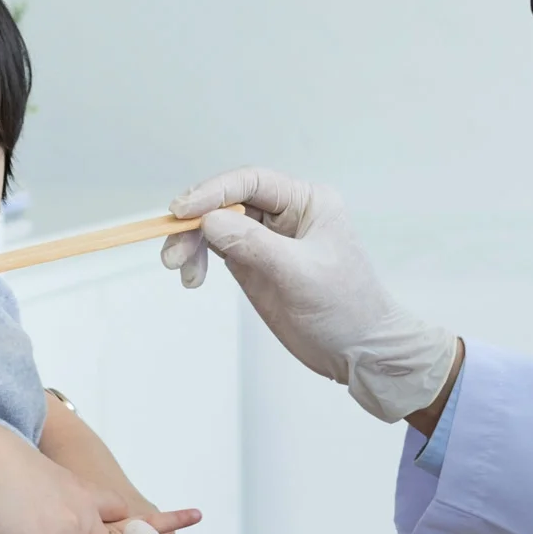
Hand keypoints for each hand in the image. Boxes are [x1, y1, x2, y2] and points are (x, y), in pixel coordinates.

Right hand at [160, 167, 458, 421]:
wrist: (360, 351)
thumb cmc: (347, 308)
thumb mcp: (300, 274)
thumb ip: (254, 244)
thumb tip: (209, 222)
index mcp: (307, 202)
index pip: (251, 182)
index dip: (213, 191)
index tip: (182, 211)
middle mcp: (285, 214)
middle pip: (226, 202)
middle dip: (195, 222)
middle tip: (172, 250)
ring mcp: (267, 240)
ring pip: (215, 226)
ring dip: (191, 243)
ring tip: (179, 270)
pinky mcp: (254, 265)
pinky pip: (216, 250)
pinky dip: (198, 258)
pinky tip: (191, 276)